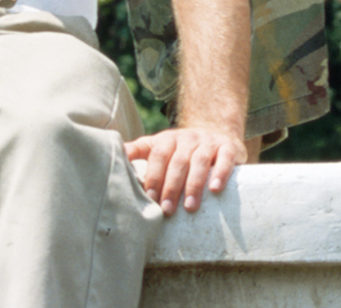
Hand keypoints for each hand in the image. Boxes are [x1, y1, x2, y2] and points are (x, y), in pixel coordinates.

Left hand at [125, 125, 245, 214]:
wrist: (215, 131)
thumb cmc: (181, 149)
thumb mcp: (158, 146)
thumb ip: (137, 151)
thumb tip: (112, 154)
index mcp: (168, 139)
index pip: (158, 155)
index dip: (153, 176)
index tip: (149, 197)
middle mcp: (187, 138)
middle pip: (177, 161)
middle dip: (171, 186)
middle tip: (167, 209)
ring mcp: (208, 142)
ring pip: (199, 160)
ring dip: (194, 184)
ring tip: (189, 207)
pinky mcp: (228, 147)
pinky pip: (225, 158)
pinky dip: (220, 173)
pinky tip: (215, 189)